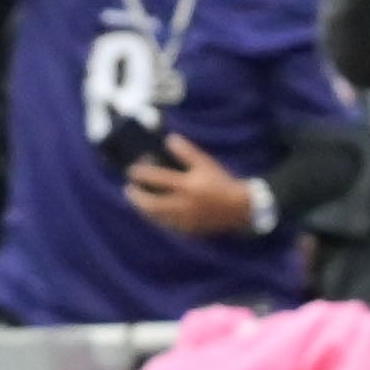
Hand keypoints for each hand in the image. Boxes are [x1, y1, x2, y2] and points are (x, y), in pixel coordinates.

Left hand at [122, 133, 261, 237]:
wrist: (240, 207)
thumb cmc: (221, 182)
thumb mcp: (206, 164)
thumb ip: (187, 152)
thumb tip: (169, 139)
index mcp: (188, 186)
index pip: (158, 179)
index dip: (142, 174)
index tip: (131, 171)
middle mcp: (184, 205)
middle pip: (151, 204)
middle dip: (136, 197)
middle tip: (128, 189)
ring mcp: (185, 220)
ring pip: (155, 217)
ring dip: (143, 209)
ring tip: (137, 201)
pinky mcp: (188, 230)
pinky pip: (165, 225)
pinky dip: (156, 218)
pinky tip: (151, 212)